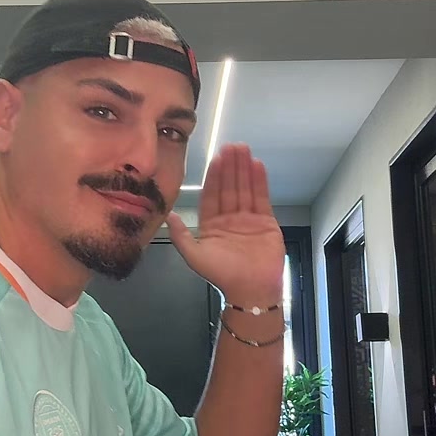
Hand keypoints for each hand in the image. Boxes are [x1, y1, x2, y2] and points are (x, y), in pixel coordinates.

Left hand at [166, 145, 284, 306]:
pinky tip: (257, 165)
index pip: (212, 195)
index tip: (215, 158)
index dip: (213, 176)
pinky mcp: (266, 222)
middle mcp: (230, 219)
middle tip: (231, 146)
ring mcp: (249, 219)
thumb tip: (169, 215)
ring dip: (244, 169)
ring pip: (245, 189)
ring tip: (244, 149)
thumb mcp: (194, 256)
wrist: (251, 290)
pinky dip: (260, 182)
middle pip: (229, 187)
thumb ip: (181, 235)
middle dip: (230, 167)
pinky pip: (262, 198)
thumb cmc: (222, 274)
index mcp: (212, 225)